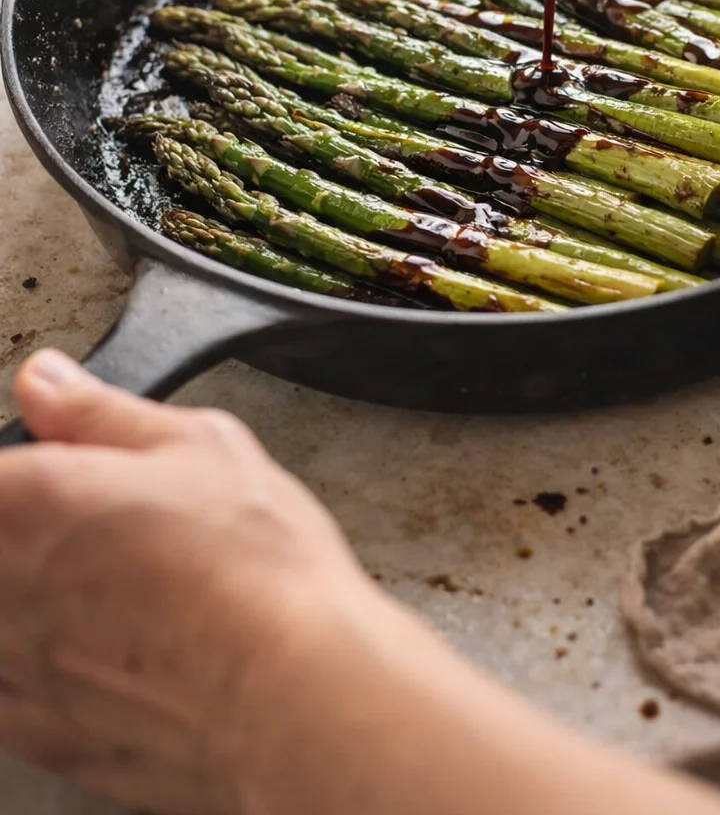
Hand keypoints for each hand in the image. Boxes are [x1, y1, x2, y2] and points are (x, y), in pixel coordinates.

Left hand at [0, 349, 371, 813]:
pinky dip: (31, 671)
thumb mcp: (203, 446)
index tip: (75, 474)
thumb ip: (102, 413)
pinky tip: (93, 657)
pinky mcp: (40, 736)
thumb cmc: (259, 571)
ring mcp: (14, 666)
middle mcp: (4, 581)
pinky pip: (3, 694)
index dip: (39, 466)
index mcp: (31, 496)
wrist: (291, 697)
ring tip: (115, 594)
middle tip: (109, 533)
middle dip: (38, 531)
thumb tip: (47, 383)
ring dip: (30, 600)